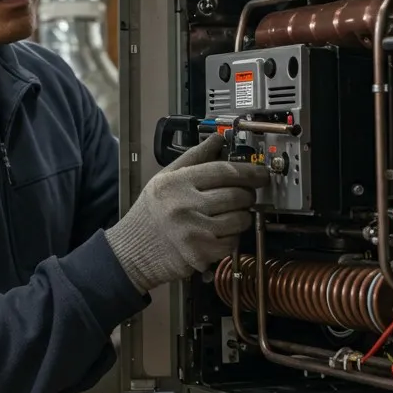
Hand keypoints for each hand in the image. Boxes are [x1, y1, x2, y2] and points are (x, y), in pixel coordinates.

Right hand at [104, 133, 270, 293]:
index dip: (248, 171)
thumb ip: (194, 157)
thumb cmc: (150, 213)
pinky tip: (220, 232)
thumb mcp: (165, 178)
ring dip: (243, 216)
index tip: (260, 173)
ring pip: (240, 219)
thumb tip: (218, 139)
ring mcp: (195, 232)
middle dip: (247, 194)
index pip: (224, 171)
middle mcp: (185, 206)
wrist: (132, 251)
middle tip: (245, 194)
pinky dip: (233, 237)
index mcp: (177, 183)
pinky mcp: (201, 254)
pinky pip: (233, 241)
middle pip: (236, 195)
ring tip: (231, 214)